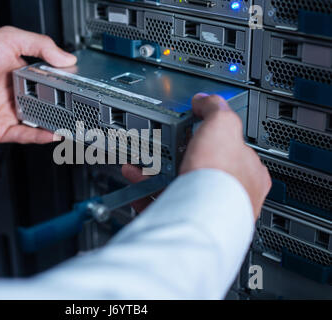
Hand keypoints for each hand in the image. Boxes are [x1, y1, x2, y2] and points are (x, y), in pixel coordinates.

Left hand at [0, 26, 76, 143]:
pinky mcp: (1, 128)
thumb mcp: (11, 39)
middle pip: (46, 105)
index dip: (62, 86)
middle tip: (77, 109)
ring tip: (70, 125)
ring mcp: (9, 112)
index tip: (76, 88)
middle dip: (62, 109)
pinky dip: (40, 137)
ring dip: (55, 125)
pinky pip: (25, 135)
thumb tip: (67, 58)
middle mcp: (16, 94)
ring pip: (38, 122)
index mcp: (20, 74)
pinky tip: (53, 134)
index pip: (48, 82)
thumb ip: (41, 45)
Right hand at [123, 94, 270, 219]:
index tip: (194, 133)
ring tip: (140, 168)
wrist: (202, 215)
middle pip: (202, 170)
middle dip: (178, 159)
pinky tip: (138, 189)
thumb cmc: (220, 176)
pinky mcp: (188, 222)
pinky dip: (148, 195)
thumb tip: (206, 101)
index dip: (212, 137)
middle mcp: (233, 194)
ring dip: (157, 176)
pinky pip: (165, 206)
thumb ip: (215, 110)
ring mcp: (210, 210)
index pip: (233, 148)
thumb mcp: (223, 125)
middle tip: (164, 152)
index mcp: (248, 171)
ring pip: (180, 189)